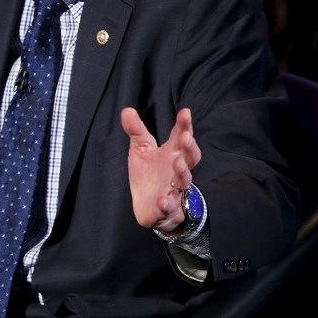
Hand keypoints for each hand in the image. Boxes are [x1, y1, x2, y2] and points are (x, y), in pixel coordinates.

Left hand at [120, 107, 201, 232]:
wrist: (148, 205)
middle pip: (190, 157)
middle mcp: (177, 169)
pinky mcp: (167, 207)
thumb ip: (136, 130)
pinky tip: (163, 200)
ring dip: (182, 171)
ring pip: (184, 180)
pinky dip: (168, 203)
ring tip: (177, 162)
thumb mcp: (140, 149)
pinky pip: (170, 206)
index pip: (181, 136)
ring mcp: (175, 189)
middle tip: (185, 136)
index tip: (185, 112)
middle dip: (189, 147)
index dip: (185, 125)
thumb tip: (127, 110)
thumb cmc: (149, 173)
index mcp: (172, 153)